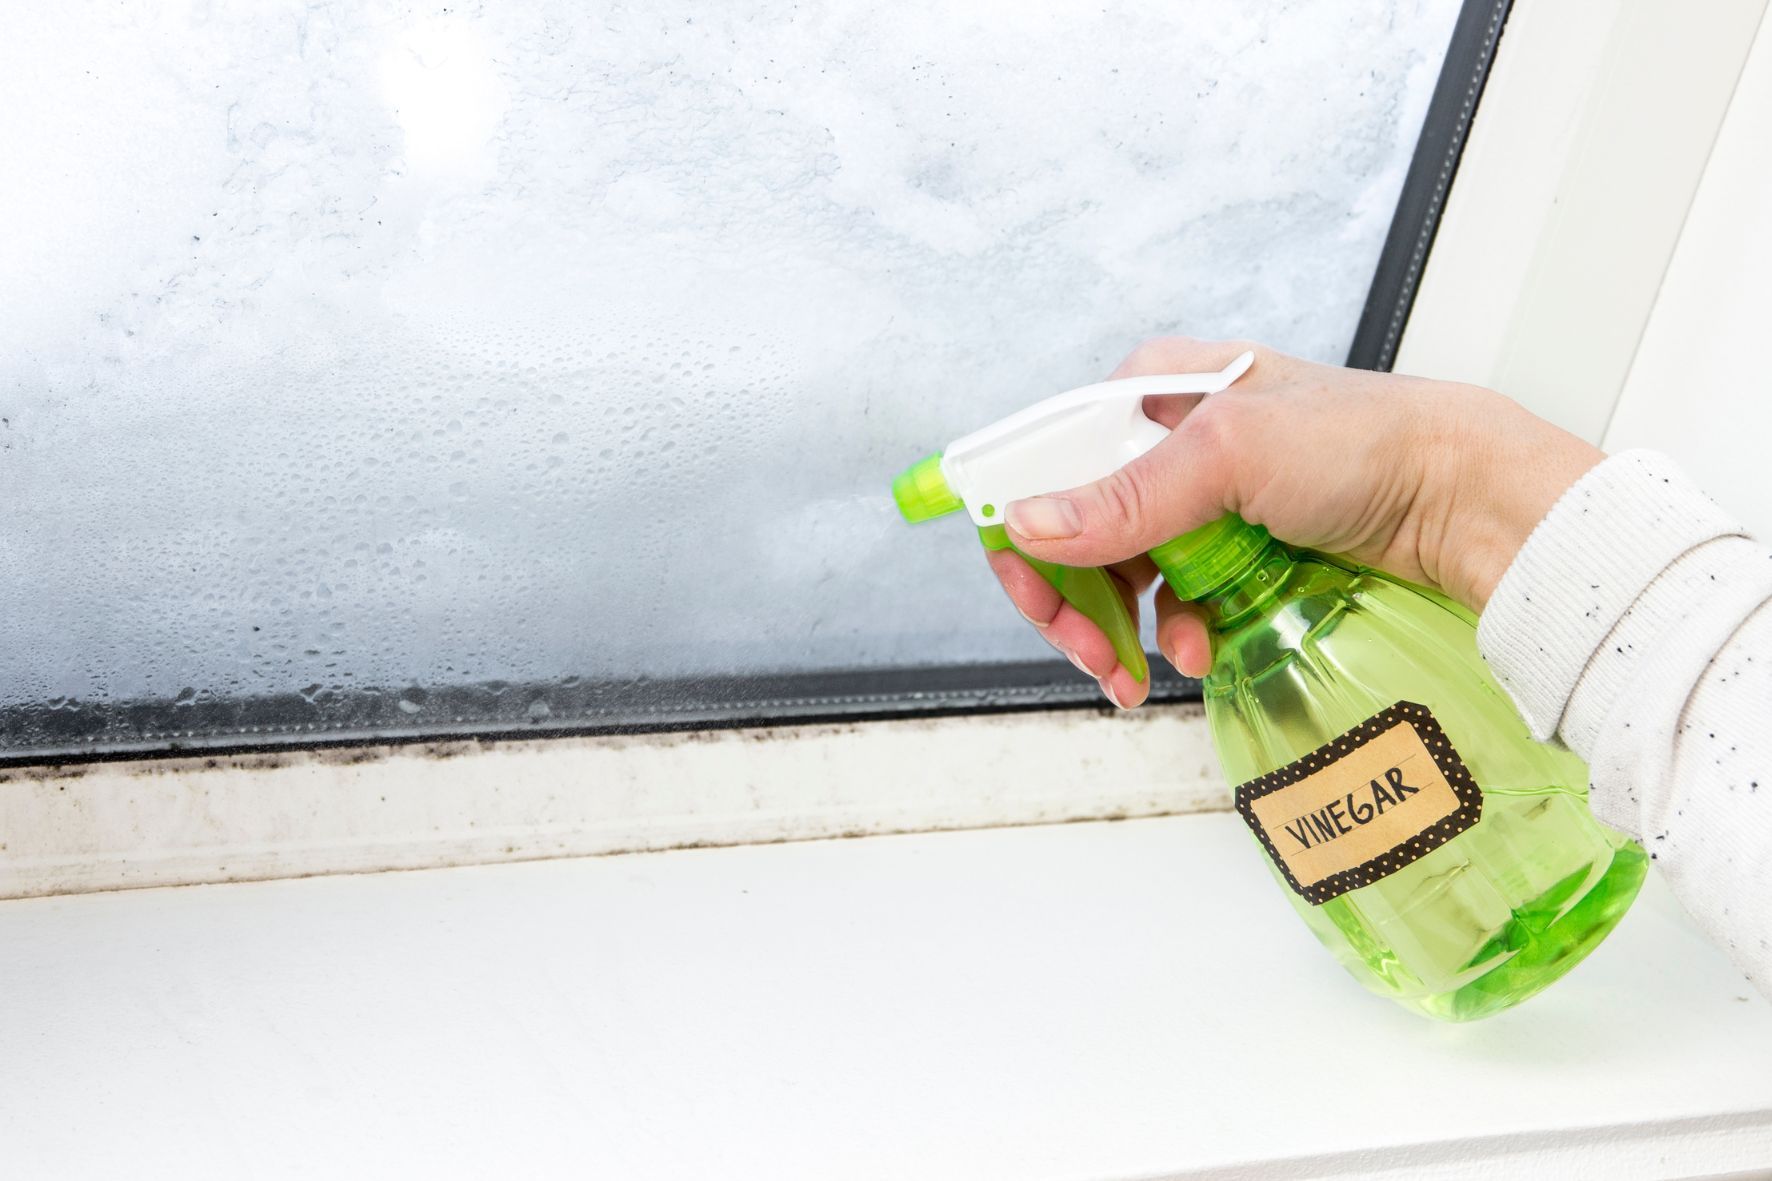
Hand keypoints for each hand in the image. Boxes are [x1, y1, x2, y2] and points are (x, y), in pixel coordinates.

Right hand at [988, 337, 1602, 707]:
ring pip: (1118, 577)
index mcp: (1150, 393)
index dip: (1025, 531)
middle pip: (1074, 531)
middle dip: (1073, 600)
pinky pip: (1170, 603)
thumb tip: (1028, 524)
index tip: (1032, 592)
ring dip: (1122, 630)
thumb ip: (1126, 496)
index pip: (1048, 463)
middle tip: (1089, 652)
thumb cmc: (1366, 441)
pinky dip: (1172, 634)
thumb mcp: (1231, 455)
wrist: (1464, 500)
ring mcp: (1199, 504)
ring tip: (1146, 667)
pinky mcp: (1230, 554)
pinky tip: (1197, 649)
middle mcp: (1166, 444)